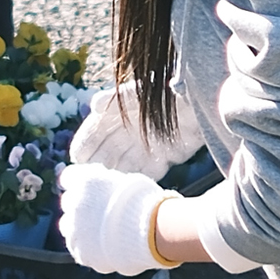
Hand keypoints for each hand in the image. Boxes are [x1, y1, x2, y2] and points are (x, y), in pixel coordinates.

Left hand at [57, 163, 178, 275]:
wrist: (152, 231)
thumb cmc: (146, 202)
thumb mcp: (126, 181)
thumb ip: (107, 183)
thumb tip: (105, 184)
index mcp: (85, 181)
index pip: (68, 177)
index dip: (77, 183)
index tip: (85, 188)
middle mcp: (74, 203)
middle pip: (67, 202)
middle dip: (79, 205)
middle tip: (96, 211)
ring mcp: (75, 229)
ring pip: (67, 226)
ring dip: (79, 227)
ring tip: (98, 232)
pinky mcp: (81, 251)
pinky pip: (78, 248)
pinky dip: (86, 247)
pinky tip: (101, 247)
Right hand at [69, 82, 204, 180]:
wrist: (202, 99)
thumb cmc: (166, 91)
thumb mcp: (139, 92)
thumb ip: (117, 98)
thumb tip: (93, 104)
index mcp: (118, 115)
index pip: (93, 132)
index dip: (84, 144)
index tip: (76, 157)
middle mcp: (130, 132)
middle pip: (107, 152)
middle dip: (97, 165)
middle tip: (86, 179)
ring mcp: (147, 146)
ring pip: (125, 164)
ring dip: (115, 174)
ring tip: (104, 187)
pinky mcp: (166, 156)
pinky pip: (148, 172)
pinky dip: (138, 178)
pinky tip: (129, 187)